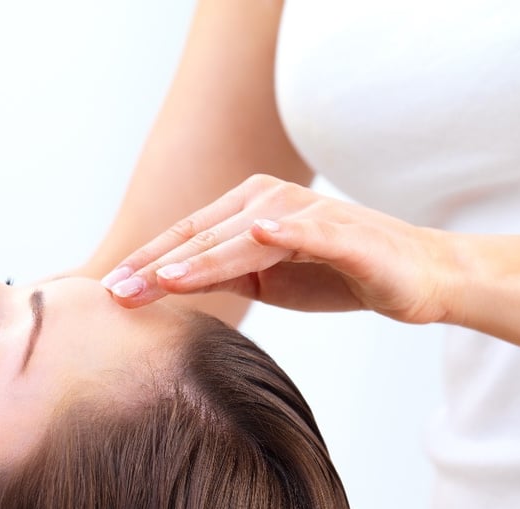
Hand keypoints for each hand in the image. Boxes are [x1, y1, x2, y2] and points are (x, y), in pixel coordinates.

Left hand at [100, 174, 454, 325]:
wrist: (412, 276)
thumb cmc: (333, 275)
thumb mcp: (262, 280)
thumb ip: (217, 276)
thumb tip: (160, 288)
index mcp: (245, 211)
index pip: (184, 240)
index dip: (144, 264)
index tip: (107, 292)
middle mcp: (268, 202)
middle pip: (201, 240)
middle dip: (155, 268)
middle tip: (115, 293)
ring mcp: (304, 213)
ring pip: (241, 240)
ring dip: (201, 259)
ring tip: (163, 279)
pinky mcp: (342, 233)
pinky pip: (308, 232)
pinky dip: (285, 231)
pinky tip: (260, 232)